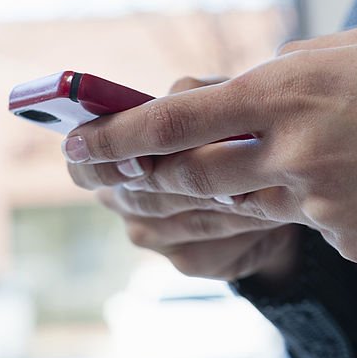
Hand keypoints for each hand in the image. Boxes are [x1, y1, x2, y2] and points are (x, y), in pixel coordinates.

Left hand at [63, 28, 356, 262]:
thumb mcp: (351, 50)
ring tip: (196, 181)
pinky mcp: (347, 241)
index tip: (80, 143)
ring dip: (207, 196)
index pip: (174, 122)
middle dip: (142, 180)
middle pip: (187, 180)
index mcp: (288, 91)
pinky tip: (346, 181)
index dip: (117, 135)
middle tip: (113, 176)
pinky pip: (304, 224)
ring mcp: (320, 206)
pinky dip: (303, 204)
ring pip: (236, 208)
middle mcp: (292, 153)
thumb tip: (236, 99)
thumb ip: (284, 75)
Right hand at [68, 76, 301, 281]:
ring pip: (183, 221)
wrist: (272, 186)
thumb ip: (191, 96)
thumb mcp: (216, 98)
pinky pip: (213, 245)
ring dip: (221, 202)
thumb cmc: (232, 129)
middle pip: (140, 199)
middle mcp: (125, 202)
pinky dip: (241, 226)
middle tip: (220, 168)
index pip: (84, 168)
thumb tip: (177, 98)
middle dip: (182, 182)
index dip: (104, 166)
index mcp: (114, 157)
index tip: (138, 162)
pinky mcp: (192, 261)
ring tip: (257, 184)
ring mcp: (156, 237)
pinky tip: (264, 212)